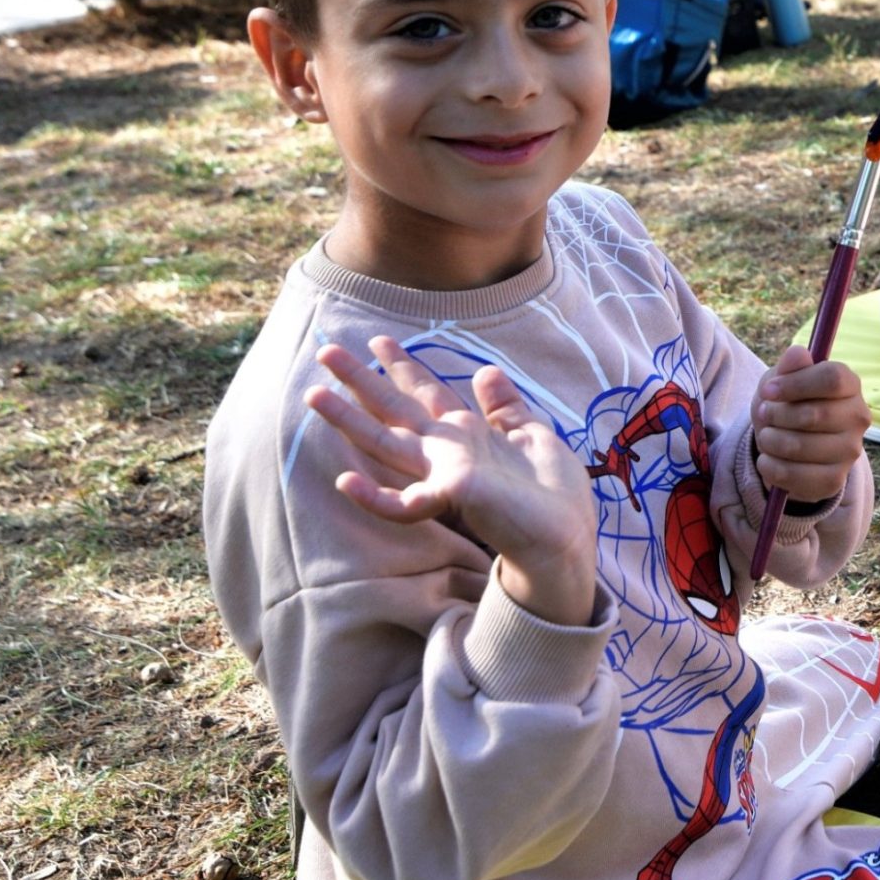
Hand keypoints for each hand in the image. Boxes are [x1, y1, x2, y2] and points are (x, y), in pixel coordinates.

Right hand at [307, 337, 597, 625]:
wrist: (565, 539)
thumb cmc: (552, 494)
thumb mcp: (532, 436)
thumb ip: (505, 407)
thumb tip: (484, 370)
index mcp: (468, 433)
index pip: (428, 393)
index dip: (404, 367)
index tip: (380, 340)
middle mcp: (448, 450)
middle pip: (396, 408)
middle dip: (363, 380)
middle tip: (327, 349)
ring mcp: (445, 473)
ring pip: (385, 443)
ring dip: (349, 420)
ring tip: (314, 394)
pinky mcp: (452, 496)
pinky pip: (403, 503)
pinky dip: (373, 496)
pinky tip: (346, 482)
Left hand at [752, 347, 869, 506]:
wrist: (791, 447)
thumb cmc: (789, 404)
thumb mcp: (783, 379)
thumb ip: (790, 366)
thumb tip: (797, 353)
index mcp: (850, 385)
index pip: (832, 379)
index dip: (795, 384)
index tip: (769, 391)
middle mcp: (859, 418)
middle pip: (813, 414)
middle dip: (776, 414)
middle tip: (764, 413)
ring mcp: (850, 452)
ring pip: (799, 446)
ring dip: (769, 440)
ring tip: (766, 436)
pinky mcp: (834, 480)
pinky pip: (792, 475)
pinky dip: (769, 466)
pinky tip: (769, 459)